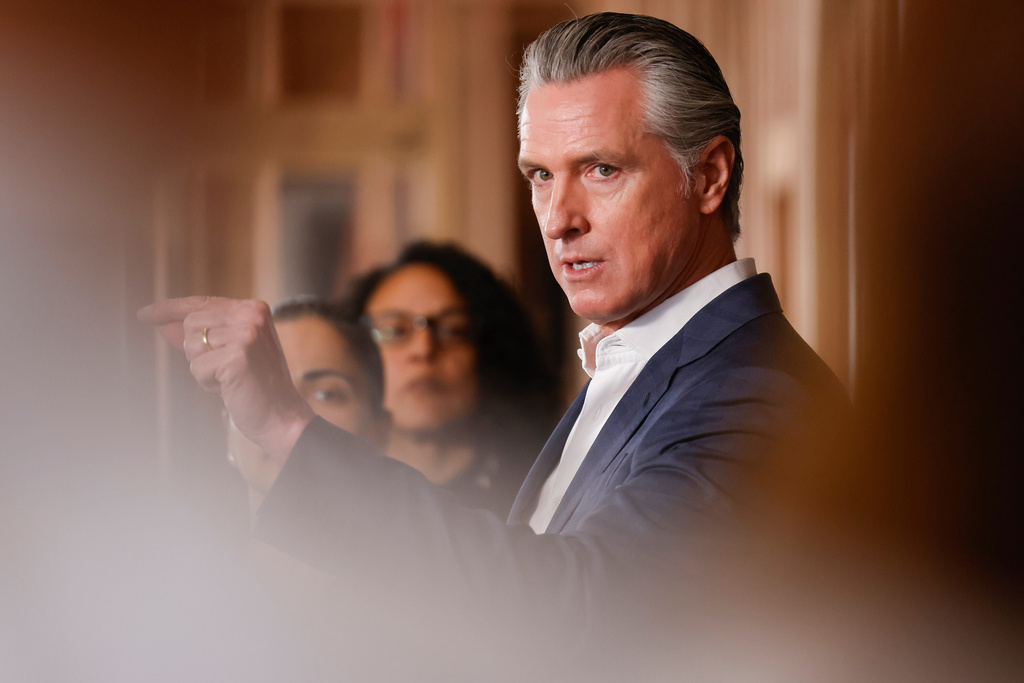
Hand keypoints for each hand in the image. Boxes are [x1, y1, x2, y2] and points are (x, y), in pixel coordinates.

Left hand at [138, 296, 314, 465]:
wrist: (281, 416)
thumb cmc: (256, 385)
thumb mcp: (230, 350)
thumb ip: (201, 334)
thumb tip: (162, 323)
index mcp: (254, 308)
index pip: (201, 303)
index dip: (170, 308)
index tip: (145, 313)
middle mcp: (251, 315)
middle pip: (191, 323)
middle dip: (196, 350)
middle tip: (223, 368)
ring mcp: (246, 335)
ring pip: (191, 345)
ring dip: (202, 367)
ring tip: (229, 377)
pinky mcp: (237, 357)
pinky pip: (197, 368)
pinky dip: (207, 382)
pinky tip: (230, 387)